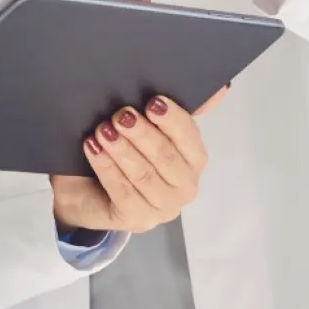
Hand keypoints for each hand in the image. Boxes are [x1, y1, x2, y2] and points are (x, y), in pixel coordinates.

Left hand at [50, 90, 220, 234]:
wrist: (86, 191)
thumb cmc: (122, 155)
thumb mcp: (146, 129)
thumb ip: (176, 111)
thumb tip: (222, 88)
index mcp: (194, 160)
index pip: (190, 138)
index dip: (172, 119)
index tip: (152, 102)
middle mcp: (185, 186)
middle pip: (166, 158)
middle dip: (142, 133)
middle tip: (120, 115)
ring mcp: (163, 208)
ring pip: (144, 175)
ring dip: (122, 150)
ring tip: (102, 130)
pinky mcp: (138, 220)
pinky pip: (123, 191)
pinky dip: (107, 167)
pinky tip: (94, 149)